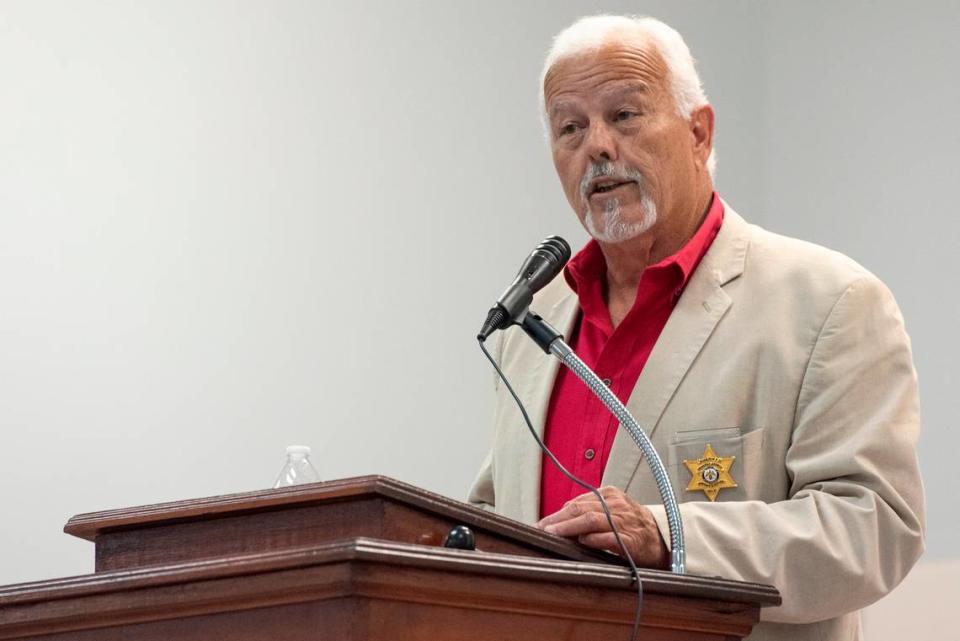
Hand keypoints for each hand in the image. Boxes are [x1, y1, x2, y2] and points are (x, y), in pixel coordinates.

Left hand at [536, 486, 669, 568]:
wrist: (663, 537)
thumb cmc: (632, 524)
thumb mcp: (611, 508)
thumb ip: (589, 508)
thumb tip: (562, 512)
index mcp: (609, 495)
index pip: (577, 503)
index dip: (557, 514)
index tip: (541, 524)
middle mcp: (615, 505)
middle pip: (581, 509)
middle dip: (558, 520)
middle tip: (542, 529)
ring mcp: (623, 522)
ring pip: (592, 520)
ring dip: (570, 528)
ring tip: (555, 534)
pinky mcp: (631, 540)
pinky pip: (610, 537)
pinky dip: (595, 539)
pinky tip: (583, 541)